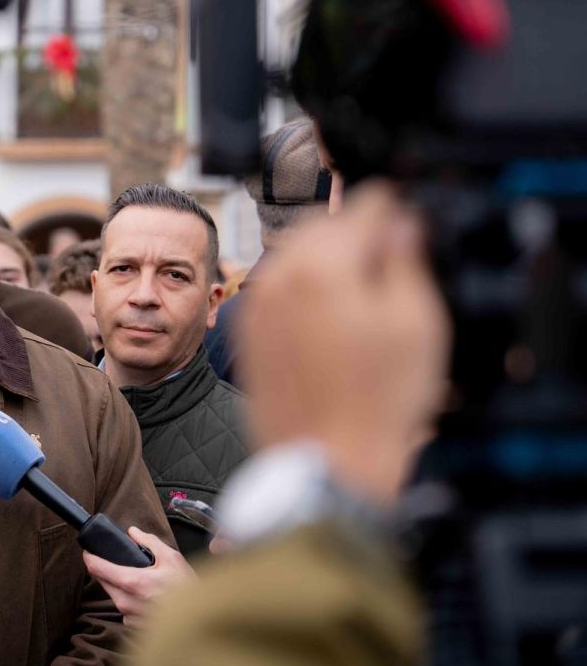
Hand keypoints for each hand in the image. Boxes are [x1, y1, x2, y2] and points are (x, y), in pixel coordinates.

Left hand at [82, 526, 194, 626]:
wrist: (200, 619)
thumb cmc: (187, 589)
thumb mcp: (171, 557)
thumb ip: (149, 541)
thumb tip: (133, 532)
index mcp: (132, 582)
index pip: (97, 568)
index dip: (90, 557)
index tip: (88, 551)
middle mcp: (125, 602)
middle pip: (103, 582)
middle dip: (106, 570)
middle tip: (118, 562)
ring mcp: (128, 616)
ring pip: (113, 595)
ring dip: (118, 586)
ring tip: (137, 579)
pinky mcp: (133, 626)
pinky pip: (123, 608)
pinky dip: (129, 600)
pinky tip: (145, 596)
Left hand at [237, 182, 450, 502]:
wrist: (328, 462)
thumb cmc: (378, 403)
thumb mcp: (417, 322)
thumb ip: (406, 258)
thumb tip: (401, 220)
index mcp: (324, 264)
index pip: (365, 203)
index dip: (397, 209)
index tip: (411, 225)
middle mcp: (281, 274)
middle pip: (324, 222)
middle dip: (357, 230)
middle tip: (389, 258)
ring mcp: (258, 302)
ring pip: (295, 251)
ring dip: (327, 256)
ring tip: (361, 293)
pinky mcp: (249, 330)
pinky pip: (277, 285)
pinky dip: (302, 286)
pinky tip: (329, 317)